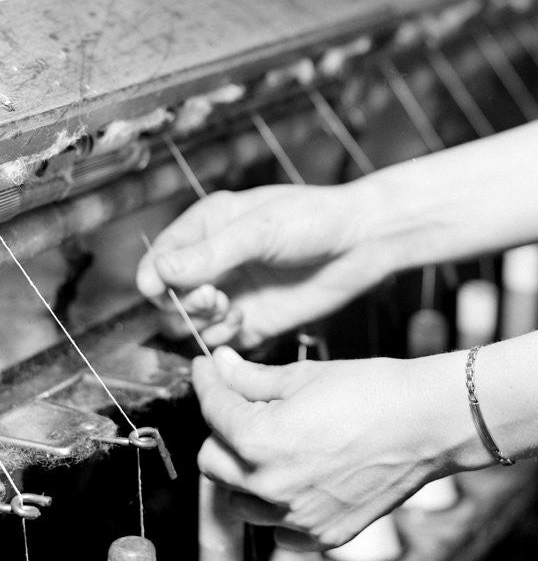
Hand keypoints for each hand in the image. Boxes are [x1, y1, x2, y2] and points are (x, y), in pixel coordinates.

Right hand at [136, 185, 387, 348]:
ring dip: (201, 322)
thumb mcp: (259, 229)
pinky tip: (242, 322)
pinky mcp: (252, 322)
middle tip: (214, 296)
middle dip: (183, 301)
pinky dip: (222, 339)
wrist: (360, 243)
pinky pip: (219, 342)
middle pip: (169, 296)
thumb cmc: (314, 219)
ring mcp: (232, 293)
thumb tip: (161, 270)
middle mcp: (214, 261)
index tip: (158, 289)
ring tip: (230, 308)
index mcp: (208, 225)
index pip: (161, 256)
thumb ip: (210, 253)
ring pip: (188, 323)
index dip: (154, 276)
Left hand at [192, 347, 468, 549]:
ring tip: (272, 444)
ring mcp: (296, 517)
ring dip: (244, 473)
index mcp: (259, 440)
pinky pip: (278, 528)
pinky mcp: (321, 535)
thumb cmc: (373, 392)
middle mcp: (270, 487)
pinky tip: (297, 477)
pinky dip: (278, 505)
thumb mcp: (304, 375)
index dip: (207, 382)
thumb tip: (220, 365)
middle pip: (212, 462)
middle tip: (243, 406)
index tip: (208, 369)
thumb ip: (252, 378)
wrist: (428, 424)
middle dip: (220, 430)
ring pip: (239, 501)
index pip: (212, 410)